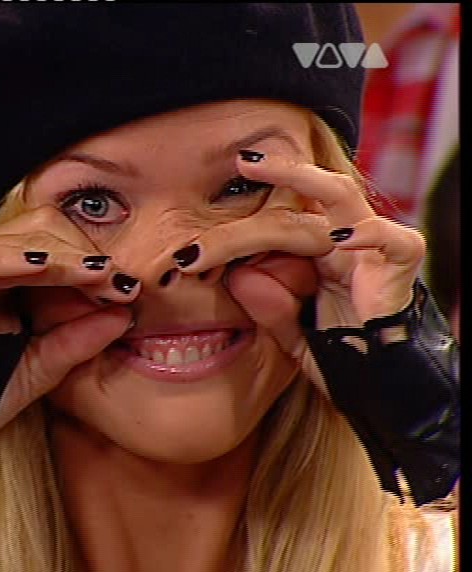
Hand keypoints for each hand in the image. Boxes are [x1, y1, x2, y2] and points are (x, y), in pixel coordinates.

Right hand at [0, 204, 139, 431]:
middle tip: (115, 281)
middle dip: (80, 255)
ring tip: (96, 275)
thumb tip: (124, 314)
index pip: (49, 239)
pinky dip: (10, 259)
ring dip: (57, 255)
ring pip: (10, 238)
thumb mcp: (38, 368)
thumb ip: (76, 340)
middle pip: (36, 229)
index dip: (88, 256)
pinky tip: (47, 267)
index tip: (124, 283)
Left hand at [171, 151, 425, 392]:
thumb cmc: (336, 354)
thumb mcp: (290, 332)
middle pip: (306, 195)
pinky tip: (339, 240)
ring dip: (305, 179)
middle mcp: (339, 243)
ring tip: (264, 169)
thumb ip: (268, 307)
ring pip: (342, 197)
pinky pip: (392, 240)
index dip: (242, 219)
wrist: (381, 386)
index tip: (198, 233)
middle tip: (242, 161)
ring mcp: (370, 250)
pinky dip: (369, 235)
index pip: (279, 218)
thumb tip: (239, 275)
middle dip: (276, 172)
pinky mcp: (399, 266)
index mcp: (312, 254)